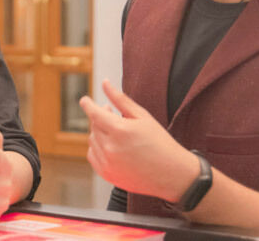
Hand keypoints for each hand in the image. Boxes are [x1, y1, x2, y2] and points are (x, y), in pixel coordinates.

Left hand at [79, 79, 200, 202]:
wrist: (173, 175)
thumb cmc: (160, 143)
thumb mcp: (143, 116)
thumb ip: (120, 99)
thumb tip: (105, 83)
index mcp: (119, 130)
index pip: (94, 113)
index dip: (88, 104)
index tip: (85, 100)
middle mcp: (110, 148)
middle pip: (94, 126)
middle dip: (101, 118)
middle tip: (114, 116)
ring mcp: (107, 163)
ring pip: (92, 140)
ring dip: (100, 133)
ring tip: (118, 134)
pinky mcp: (106, 174)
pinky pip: (92, 155)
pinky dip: (98, 148)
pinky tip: (113, 147)